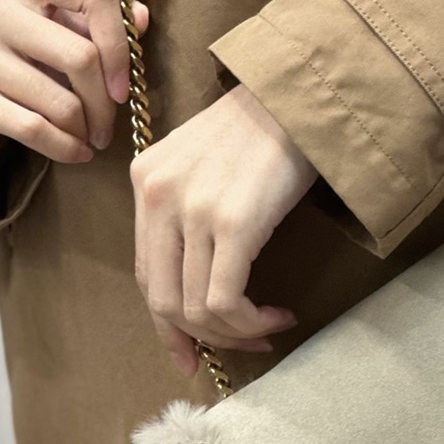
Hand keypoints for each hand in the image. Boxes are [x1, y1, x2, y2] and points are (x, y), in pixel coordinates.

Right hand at [0, 0, 147, 164]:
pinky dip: (64, 147)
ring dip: (85, 129)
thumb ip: (102, 20)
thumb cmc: (22, 54)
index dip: (120, 42)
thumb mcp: (60, 26)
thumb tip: (141, 19)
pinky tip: (75, 152)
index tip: (123, 83)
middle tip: (108, 124)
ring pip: (60, 101)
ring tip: (89, 137)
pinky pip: (33, 128)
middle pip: (81, 56)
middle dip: (104, 102)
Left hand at [130, 84, 316, 373]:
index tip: (190, 348)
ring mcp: (193, 210)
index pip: (144, 270)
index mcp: (145, 179)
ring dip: (233, 332)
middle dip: (197, 337)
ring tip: (266, 328)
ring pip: (193, 307)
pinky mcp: (233, 222)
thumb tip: (198, 276)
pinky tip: (276, 315)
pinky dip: (248, 322)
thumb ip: (185, 206)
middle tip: (238, 347)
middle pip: (161, 298)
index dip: (166, 321)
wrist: (299, 94)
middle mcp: (158, 195)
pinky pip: (224, 300)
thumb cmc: (263, 126)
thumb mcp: (203, 159)